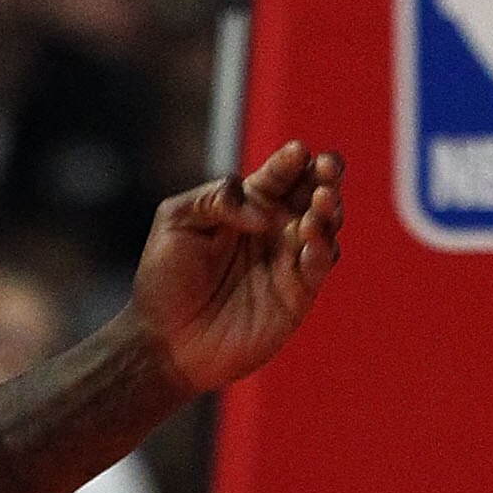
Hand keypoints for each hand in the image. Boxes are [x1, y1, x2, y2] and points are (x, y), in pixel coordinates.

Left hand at [127, 143, 343, 395]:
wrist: (163, 341)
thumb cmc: (164, 279)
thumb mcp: (176, 221)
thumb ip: (216, 198)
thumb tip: (261, 212)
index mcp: (249, 204)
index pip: (280, 173)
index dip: (292, 159)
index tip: (296, 151)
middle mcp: (275, 227)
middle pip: (314, 190)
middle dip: (326, 174)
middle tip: (327, 166)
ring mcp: (289, 259)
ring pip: (326, 223)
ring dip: (329, 208)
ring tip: (321, 201)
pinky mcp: (298, 293)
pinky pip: (320, 264)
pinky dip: (323, 247)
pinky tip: (312, 236)